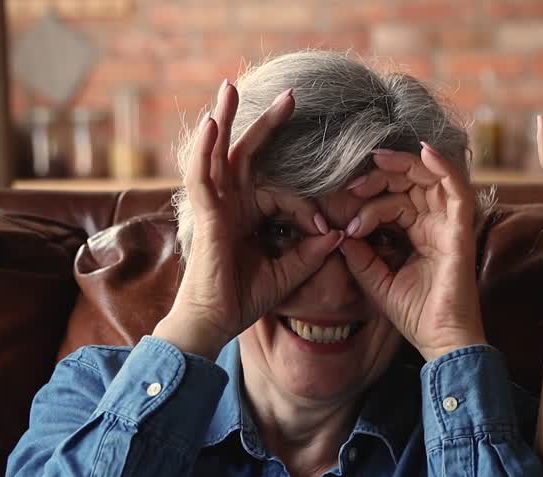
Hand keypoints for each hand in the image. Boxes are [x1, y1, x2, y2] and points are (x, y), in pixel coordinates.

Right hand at [157, 81, 343, 358]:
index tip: (324, 227)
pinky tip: (213, 124)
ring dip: (225, 119)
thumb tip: (339, 233)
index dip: (306, 207)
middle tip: (288, 94)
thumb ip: (312, 252)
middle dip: (264, 122)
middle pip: (244, 153)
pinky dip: (206, 150)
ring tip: (229, 87)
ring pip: (218, 154)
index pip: (281, 192)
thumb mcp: (288, 273)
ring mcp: (215, 207)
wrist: (215, 323)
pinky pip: (203, 177)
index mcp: (246, 214)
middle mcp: (229, 204)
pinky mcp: (207, 216)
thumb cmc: (242, 299)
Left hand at [338, 144, 484, 361]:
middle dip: (382, 176)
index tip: (343, 207)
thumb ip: (359, 256)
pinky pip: (458, 190)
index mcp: (418, 234)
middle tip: (355, 182)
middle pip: (411, 183)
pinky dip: (444, 167)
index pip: (395, 200)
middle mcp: (434, 225)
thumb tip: (338, 232)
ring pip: (431, 179)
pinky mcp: (461, 231)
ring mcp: (449, 226)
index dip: (370, 196)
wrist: (440, 340)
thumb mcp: (376, 280)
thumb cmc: (415, 315)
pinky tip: (425, 151)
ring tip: (378, 162)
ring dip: (404, 166)